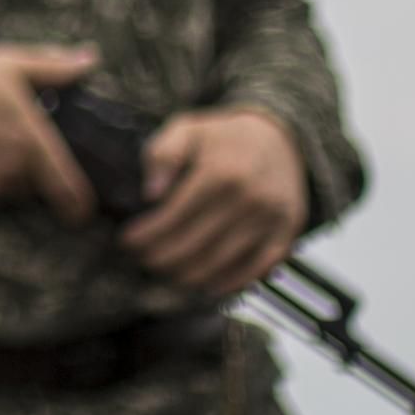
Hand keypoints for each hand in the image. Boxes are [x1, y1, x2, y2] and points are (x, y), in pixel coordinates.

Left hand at [122, 107, 306, 296]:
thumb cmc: (220, 137)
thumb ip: (162, 156)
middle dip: (161, 258)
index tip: (126, 242)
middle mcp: (249, 198)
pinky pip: (257, 268)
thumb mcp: (185, 129)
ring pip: (222, 263)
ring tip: (166, 273)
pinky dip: (230, 282)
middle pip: (195, 245)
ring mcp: (271, 218)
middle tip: (142, 260)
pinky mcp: (287, 232)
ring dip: (189, 276)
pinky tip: (206, 285)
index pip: (173, 217)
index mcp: (219, 172)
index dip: (146, 235)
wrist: (278, 137)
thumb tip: (150, 195)